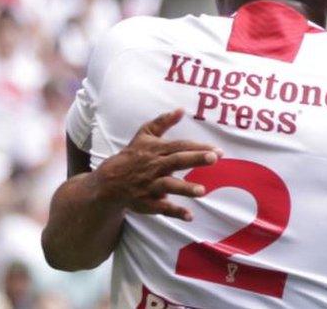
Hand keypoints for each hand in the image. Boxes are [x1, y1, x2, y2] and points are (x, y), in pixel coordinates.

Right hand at [92, 109, 222, 220]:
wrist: (109, 181)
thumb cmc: (132, 155)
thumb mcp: (144, 135)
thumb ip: (163, 122)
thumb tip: (181, 110)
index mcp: (155, 150)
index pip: (179, 146)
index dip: (198, 147)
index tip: (217, 150)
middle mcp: (154, 167)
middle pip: (176, 161)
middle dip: (195, 159)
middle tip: (214, 158)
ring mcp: (149, 185)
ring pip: (168, 185)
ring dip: (185, 188)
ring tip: (202, 191)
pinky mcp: (146, 202)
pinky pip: (161, 208)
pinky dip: (174, 212)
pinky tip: (189, 216)